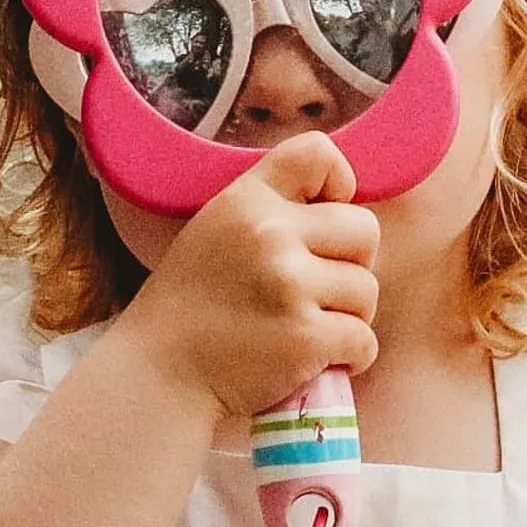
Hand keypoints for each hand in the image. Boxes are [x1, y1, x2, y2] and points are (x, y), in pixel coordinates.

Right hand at [120, 131, 379, 420]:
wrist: (159, 373)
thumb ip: (269, 211)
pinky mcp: (306, 337)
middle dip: (350, 264)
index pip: (318, 153)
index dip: (338, 183)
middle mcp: (269, 234)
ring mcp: (289, 286)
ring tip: (305, 330)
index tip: (322, 218)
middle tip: (314, 292)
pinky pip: (363, 340)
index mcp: (245, 201)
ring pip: (367, 290)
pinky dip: (349, 356)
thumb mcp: (214, 231)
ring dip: (347, 316)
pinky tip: (315, 360)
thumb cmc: (191, 306)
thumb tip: (342, 204)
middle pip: (364, 229)